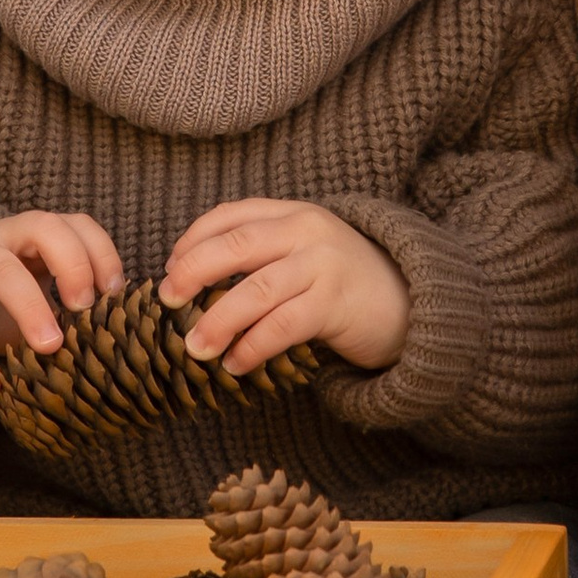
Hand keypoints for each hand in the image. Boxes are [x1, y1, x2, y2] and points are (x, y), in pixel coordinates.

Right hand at [0, 211, 124, 392]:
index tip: (116, 294)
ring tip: (49, 347)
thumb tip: (120, 341)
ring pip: (1, 268)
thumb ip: (68, 302)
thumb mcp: (34, 285)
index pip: (77, 224)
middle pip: (43, 226)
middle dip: (73, 263)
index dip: (102, 253)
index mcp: (36, 234)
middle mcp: (5, 236)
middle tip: (86, 309)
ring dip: (30, 305)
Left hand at [161, 200, 408, 374]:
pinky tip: (236, 364)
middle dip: (194, 272)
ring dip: (218, 320)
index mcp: (291, 213)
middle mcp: (306, 231)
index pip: (230, 215)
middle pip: (236, 245)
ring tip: (195, 346)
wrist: (411, 303)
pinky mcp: (336, 303)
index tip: (169, 268)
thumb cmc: (342, 283)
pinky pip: (282, 325)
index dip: (192, 240)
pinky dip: (252, 346)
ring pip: (256, 290)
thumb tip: (190, 283)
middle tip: (166, 300)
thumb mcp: (303, 253)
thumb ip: (261, 255)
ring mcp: (323, 264)